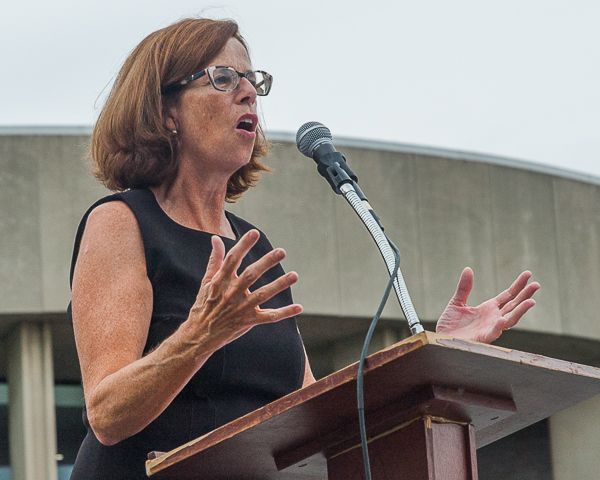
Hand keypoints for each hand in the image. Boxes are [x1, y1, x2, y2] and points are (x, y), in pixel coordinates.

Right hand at [187, 229, 302, 348]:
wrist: (199, 334)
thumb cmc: (204, 304)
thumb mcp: (206, 281)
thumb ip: (215, 259)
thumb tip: (215, 238)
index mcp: (221, 281)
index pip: (233, 259)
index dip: (243, 245)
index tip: (254, 233)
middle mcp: (231, 293)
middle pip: (251, 275)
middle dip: (266, 262)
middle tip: (282, 251)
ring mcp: (240, 308)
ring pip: (263, 294)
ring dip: (279, 285)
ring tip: (295, 275)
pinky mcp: (248, 321)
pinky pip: (269, 317)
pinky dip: (284, 312)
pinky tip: (298, 307)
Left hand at [435, 268, 539, 343]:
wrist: (441, 338)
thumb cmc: (450, 324)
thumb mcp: (456, 302)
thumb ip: (464, 287)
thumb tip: (468, 269)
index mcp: (489, 308)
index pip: (508, 295)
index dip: (518, 285)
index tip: (528, 274)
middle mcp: (493, 318)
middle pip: (513, 305)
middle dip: (525, 295)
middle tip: (536, 284)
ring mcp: (490, 328)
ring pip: (510, 320)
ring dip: (520, 311)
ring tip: (531, 301)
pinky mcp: (482, 338)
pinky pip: (493, 333)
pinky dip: (498, 327)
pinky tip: (503, 320)